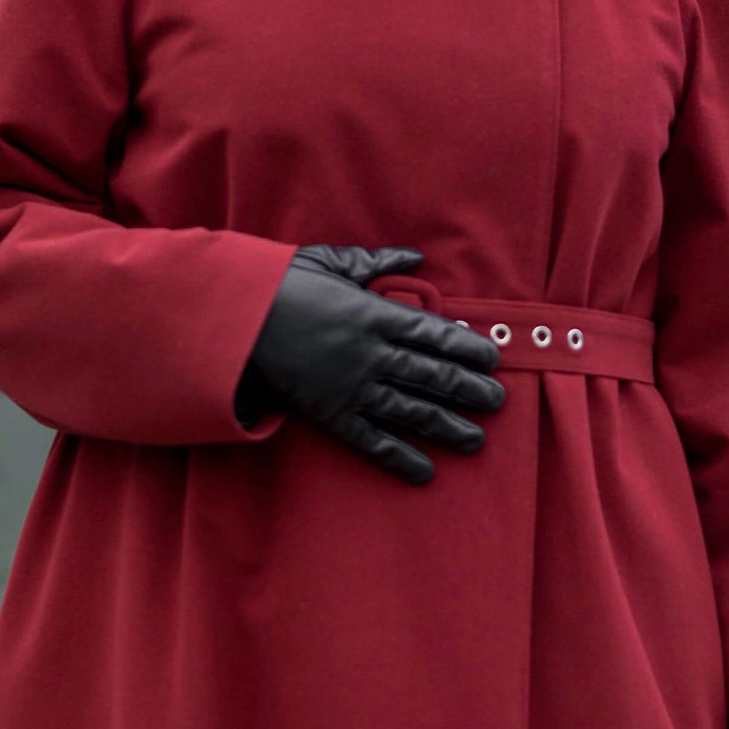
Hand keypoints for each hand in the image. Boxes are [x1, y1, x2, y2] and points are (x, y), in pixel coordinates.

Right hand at [235, 245, 505, 483]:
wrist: (231, 324)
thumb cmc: (278, 286)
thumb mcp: (327, 261)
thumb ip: (374, 262)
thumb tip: (415, 256)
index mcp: (373, 314)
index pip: (434, 334)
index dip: (467, 349)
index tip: (492, 359)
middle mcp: (370, 354)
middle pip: (431, 375)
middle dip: (469, 390)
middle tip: (498, 402)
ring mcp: (351, 388)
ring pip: (411, 411)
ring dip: (446, 427)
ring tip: (475, 440)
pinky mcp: (330, 414)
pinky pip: (370, 441)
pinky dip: (398, 458)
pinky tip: (424, 472)